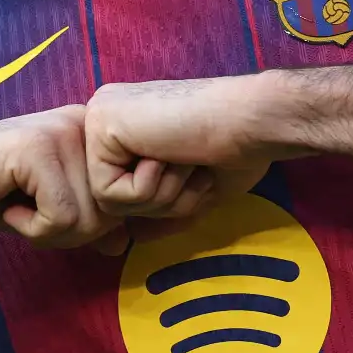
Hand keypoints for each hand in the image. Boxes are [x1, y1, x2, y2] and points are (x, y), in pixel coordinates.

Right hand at [0, 106, 126, 251]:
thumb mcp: (47, 211)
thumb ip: (86, 222)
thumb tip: (124, 244)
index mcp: (91, 132)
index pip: (126, 201)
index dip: (88, 226)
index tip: (45, 209)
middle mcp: (83, 123)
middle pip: (113, 214)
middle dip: (68, 232)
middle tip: (26, 209)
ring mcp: (61, 131)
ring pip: (91, 219)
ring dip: (47, 231)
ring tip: (15, 203)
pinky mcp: (36, 148)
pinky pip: (62, 217)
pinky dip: (31, 227)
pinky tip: (6, 202)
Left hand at [83, 76, 273, 228]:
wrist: (252, 118)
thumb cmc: (234, 148)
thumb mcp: (193, 188)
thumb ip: (161, 206)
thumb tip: (132, 235)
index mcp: (127, 126)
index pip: (124, 192)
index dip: (165, 199)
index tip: (197, 171)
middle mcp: (108, 116)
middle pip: (113, 198)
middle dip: (162, 202)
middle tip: (193, 168)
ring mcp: (100, 117)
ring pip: (107, 201)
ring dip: (159, 195)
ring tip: (184, 159)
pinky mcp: (101, 125)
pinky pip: (107, 193)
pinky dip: (147, 188)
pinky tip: (170, 154)